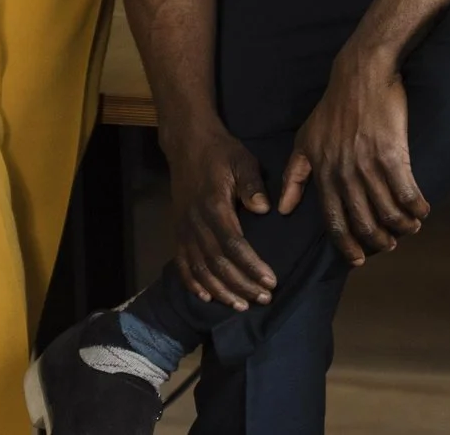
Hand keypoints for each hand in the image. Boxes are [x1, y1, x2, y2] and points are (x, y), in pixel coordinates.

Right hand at [165, 124, 277, 310]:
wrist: (188, 144)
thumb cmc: (221, 152)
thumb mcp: (242, 161)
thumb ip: (252, 185)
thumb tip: (265, 209)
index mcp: (214, 207)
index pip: (234, 245)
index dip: (251, 266)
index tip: (271, 281)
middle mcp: (196, 223)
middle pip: (218, 263)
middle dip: (241, 285)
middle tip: (264, 299)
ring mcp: (184, 229)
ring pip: (200, 269)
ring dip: (221, 290)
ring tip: (241, 305)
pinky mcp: (178, 231)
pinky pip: (182, 263)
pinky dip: (193, 283)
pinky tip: (206, 297)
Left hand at [278, 50, 425, 266]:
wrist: (361, 75)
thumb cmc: (333, 107)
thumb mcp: (305, 140)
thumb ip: (294, 176)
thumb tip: (282, 209)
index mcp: (323, 174)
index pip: (333, 222)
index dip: (346, 245)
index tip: (358, 259)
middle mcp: (344, 175)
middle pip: (363, 222)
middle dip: (378, 240)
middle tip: (390, 244)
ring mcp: (368, 165)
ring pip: (386, 210)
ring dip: (401, 225)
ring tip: (410, 227)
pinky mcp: (392, 153)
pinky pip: (406, 190)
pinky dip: (416, 205)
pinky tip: (422, 210)